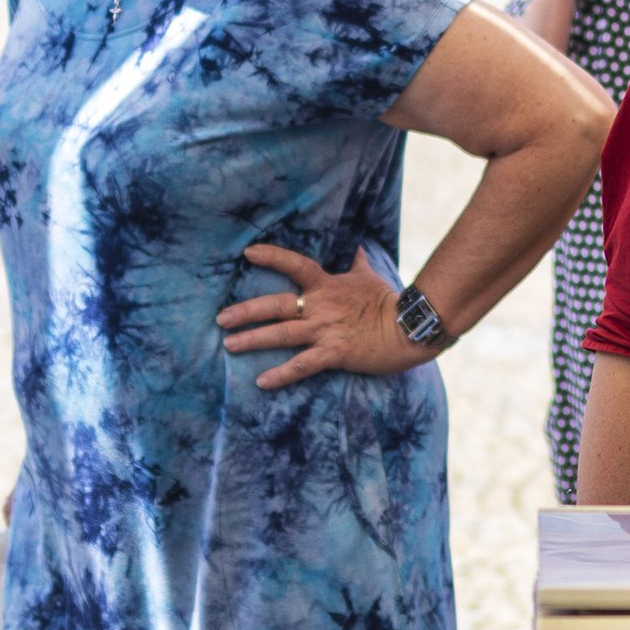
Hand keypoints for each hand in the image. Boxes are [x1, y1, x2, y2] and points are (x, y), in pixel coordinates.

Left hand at [220, 244, 431, 388]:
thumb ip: (359, 263)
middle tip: (220, 319)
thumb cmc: (389, 301)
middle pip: (276, 305)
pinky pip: (303, 365)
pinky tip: (261, 382)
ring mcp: (326, 331)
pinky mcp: (335, 353)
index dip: (272, 257)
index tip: (247, 253)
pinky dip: (281, 374)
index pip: (295, 265)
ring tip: (229, 345)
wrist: (409, 327)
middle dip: (246, 312)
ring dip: (253, 339)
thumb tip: (358, 247)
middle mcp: (320, 307)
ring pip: (282, 334)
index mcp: (327, 286)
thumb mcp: (370, 277)